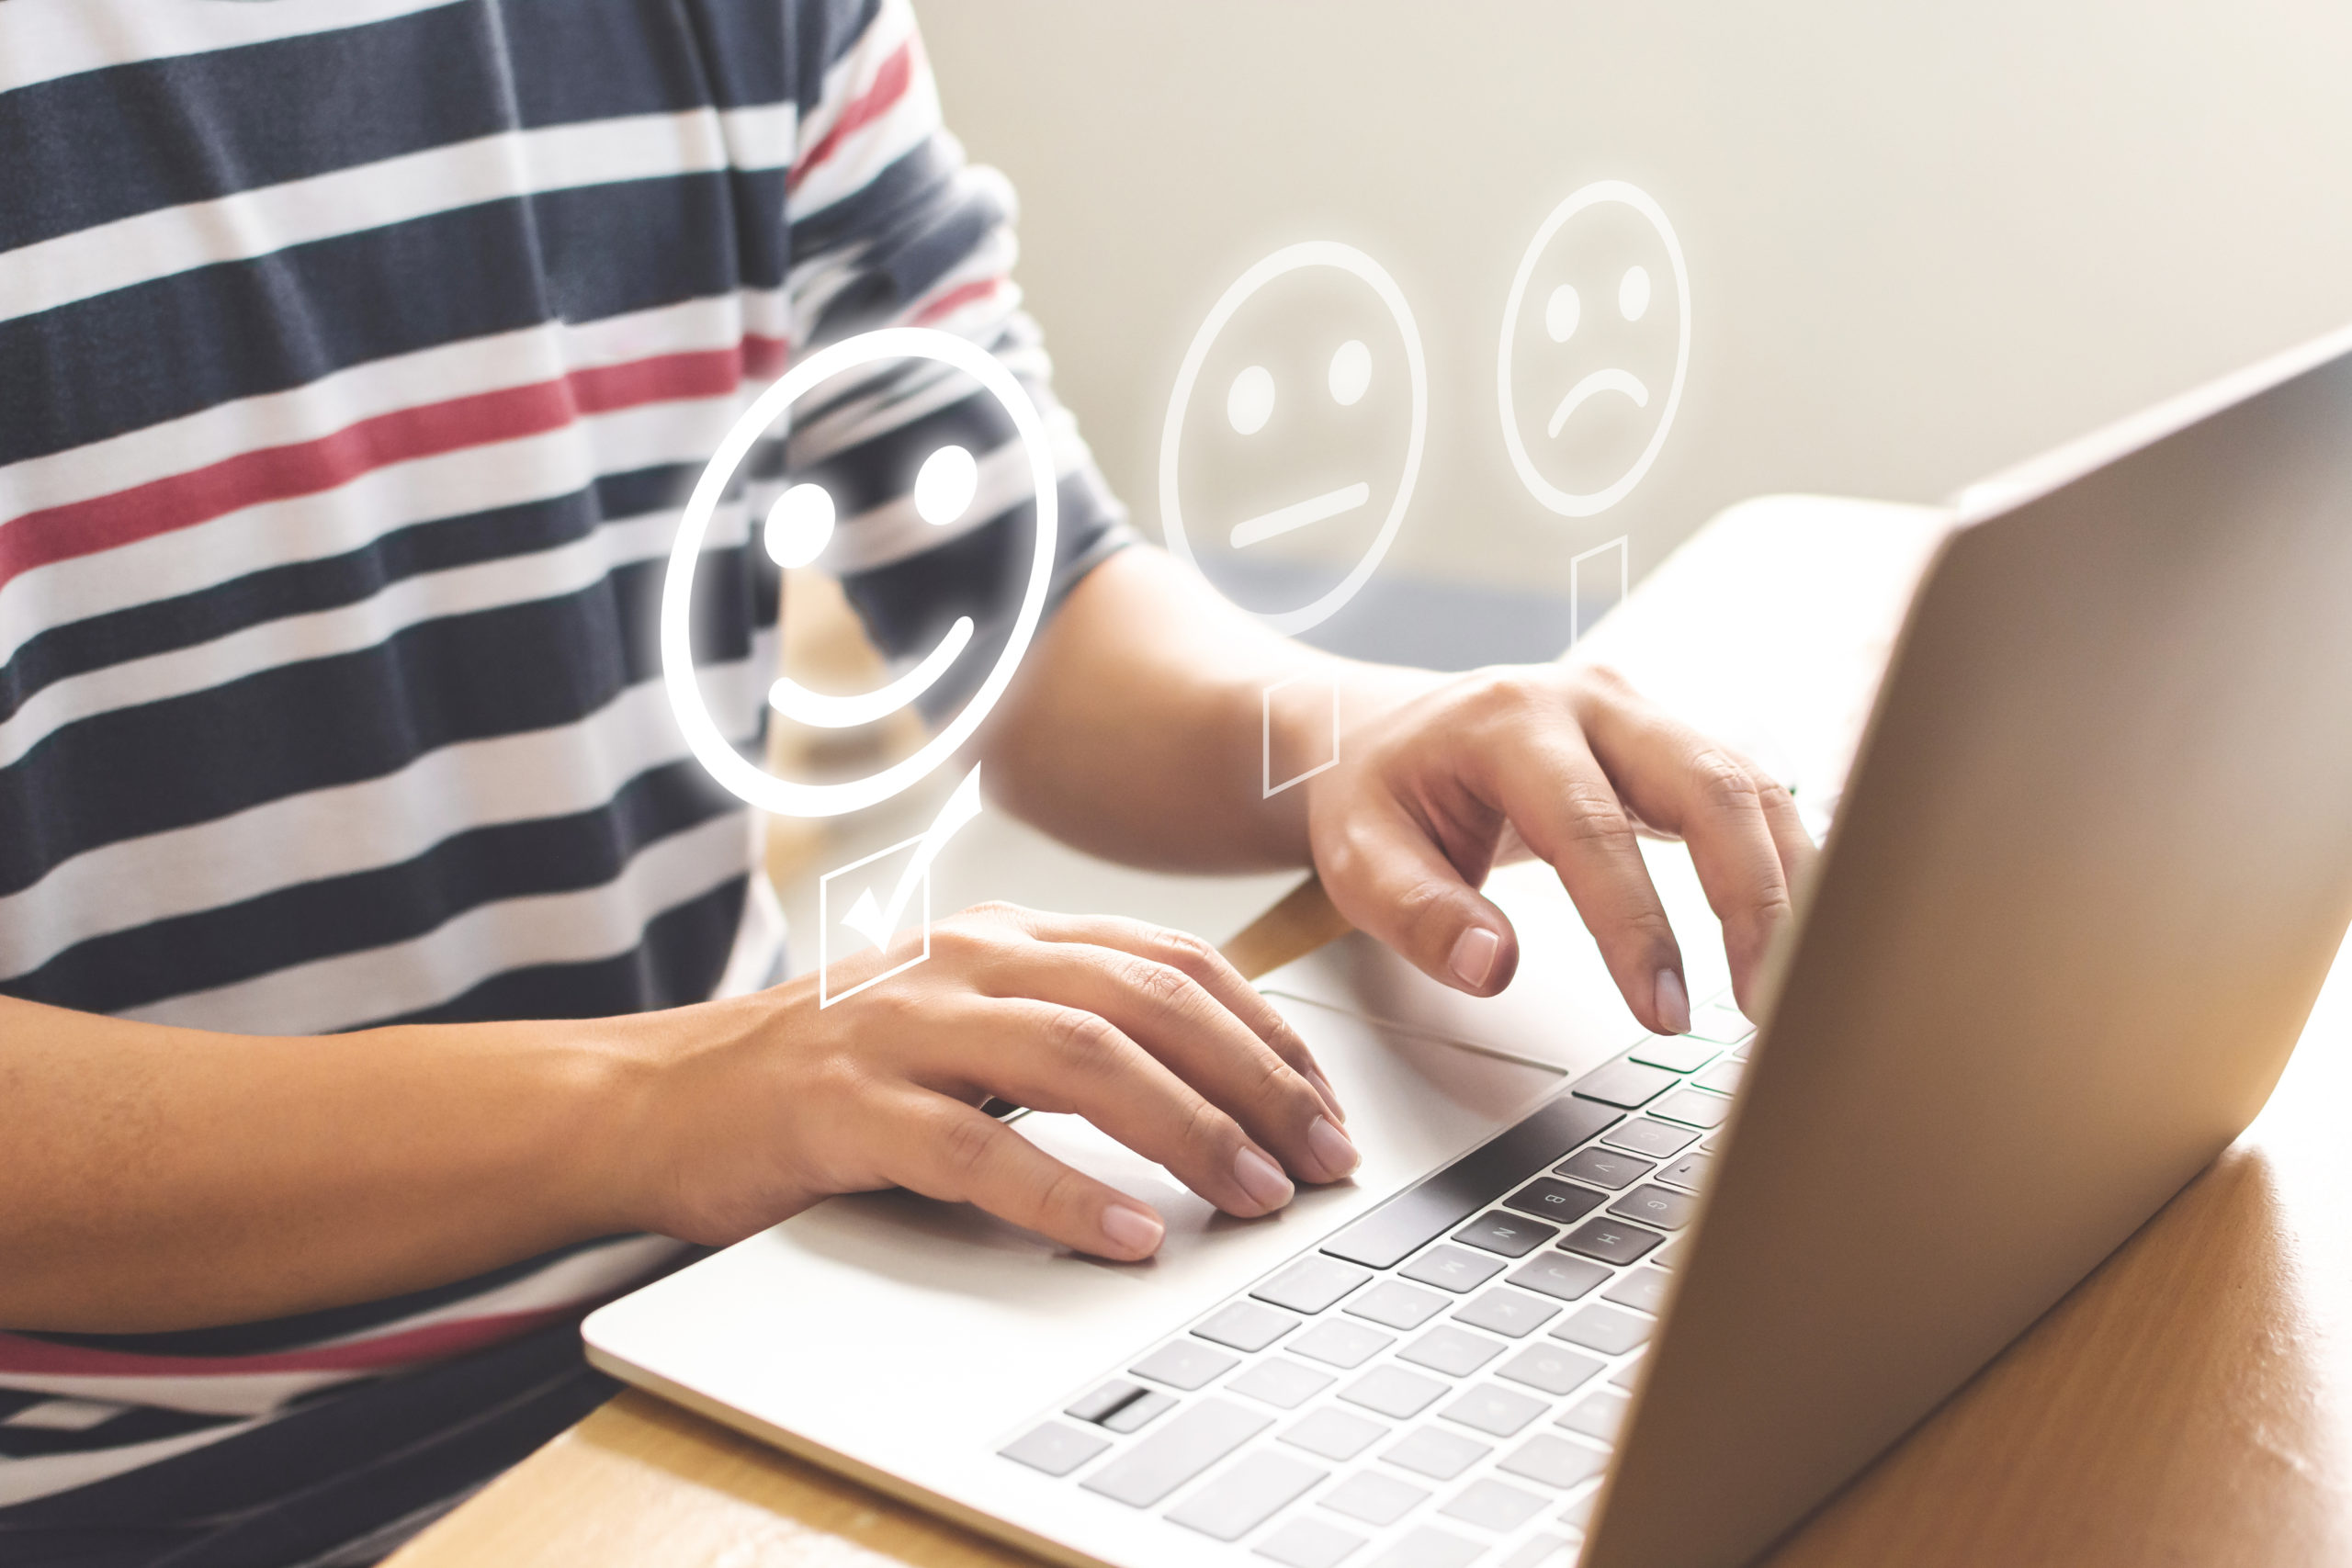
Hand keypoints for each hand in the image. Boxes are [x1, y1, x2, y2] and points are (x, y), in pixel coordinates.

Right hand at [619, 904, 1356, 1260]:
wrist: (659, 1095)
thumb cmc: (831, 1072)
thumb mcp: (961, 1019)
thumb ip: (1066, 1025)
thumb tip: (1216, 1087)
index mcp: (1004, 936)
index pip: (1172, 961)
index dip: (1265, 1032)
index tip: (1325, 1104)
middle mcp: (965, 961)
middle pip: (1149, 1001)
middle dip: (1256, 1082)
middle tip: (1320, 1158)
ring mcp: (904, 1027)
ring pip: (1083, 1057)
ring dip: (1189, 1130)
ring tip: (1255, 1192)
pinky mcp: (848, 1106)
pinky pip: (978, 1147)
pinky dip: (1065, 1193)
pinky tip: (1127, 1234)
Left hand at [1300, 664, 1815, 1030]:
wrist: (1382, 736)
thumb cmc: (1376, 797)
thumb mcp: (1358, 858)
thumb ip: (1418, 914)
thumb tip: (1495, 967)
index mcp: (1509, 721)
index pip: (1593, 827)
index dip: (1638, 925)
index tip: (1663, 1013)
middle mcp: (1590, 700)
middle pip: (1707, 785)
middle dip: (1753, 899)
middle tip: (1766, 1005)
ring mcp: (1640, 714)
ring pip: (1748, 784)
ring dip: (1787, 884)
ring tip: (1793, 983)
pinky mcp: (1669, 743)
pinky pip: (1749, 794)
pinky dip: (1783, 862)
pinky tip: (1799, 929)